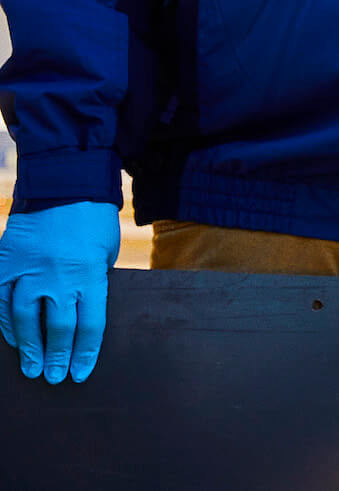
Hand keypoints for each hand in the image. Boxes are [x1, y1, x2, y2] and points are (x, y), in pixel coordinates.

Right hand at [0, 201, 120, 382]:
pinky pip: (1, 301)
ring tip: (32, 368)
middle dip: (57, 356)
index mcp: (90, 274)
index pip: (89, 325)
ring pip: (25, 319)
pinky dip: (5, 323)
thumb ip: (92, 283)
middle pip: (57, 328)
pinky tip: (11, 340)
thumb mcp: (105, 253)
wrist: (65, 183)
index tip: (79, 374)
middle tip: (54, 377)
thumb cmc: (93, 220)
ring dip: (28, 348)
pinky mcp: (5, 263)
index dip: (83, 353)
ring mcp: (28, 270)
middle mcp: (58, 276)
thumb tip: (81, 315)